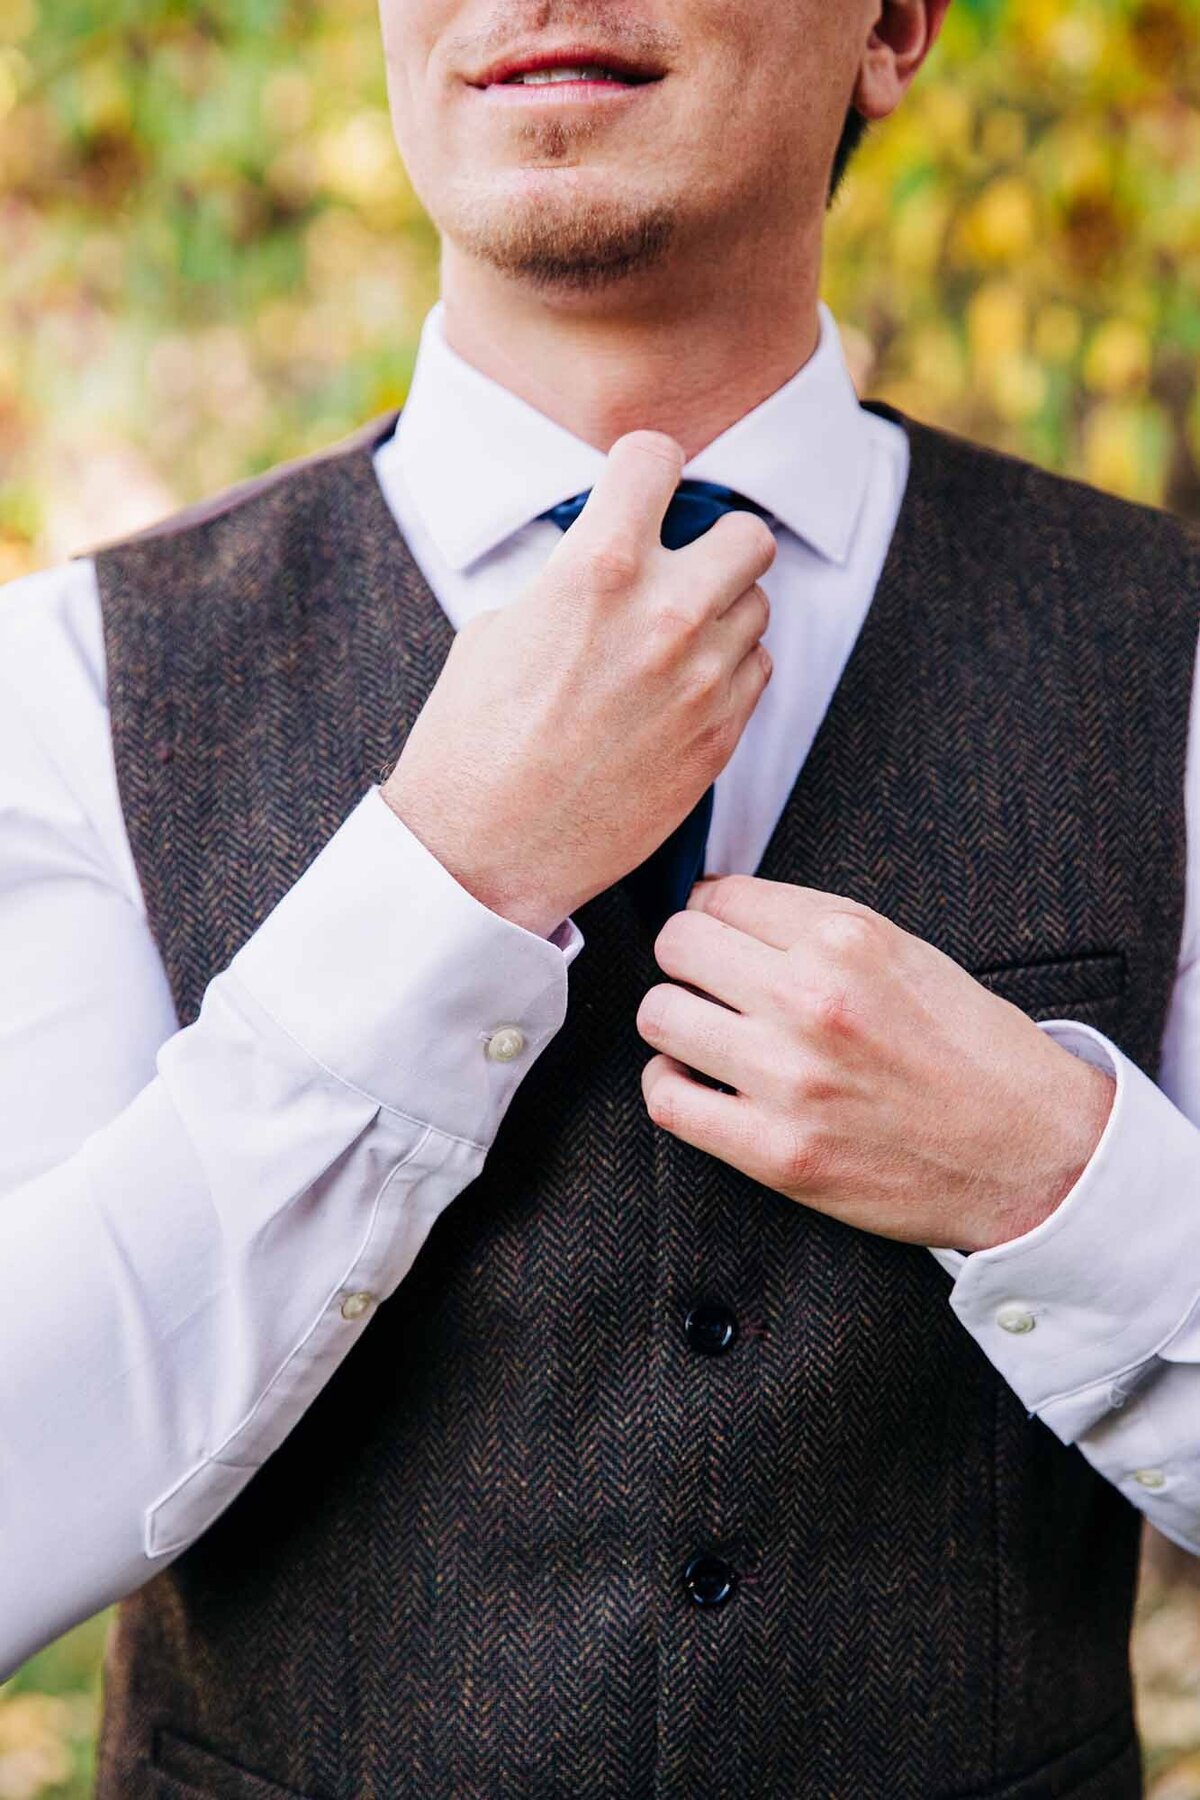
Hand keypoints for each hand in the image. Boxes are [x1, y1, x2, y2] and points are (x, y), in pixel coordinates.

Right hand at [381, 431, 775, 937]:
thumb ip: (569, 580)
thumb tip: (608, 560)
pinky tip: (679, 691)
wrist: (484, 853)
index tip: (637, 491)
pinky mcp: (720, 738)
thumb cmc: (472, 743)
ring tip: (671, 641)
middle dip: (713, 543)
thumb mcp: (499, 629)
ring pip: (758, 606)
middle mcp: (665, 615)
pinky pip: (757, 671)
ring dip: (722, 612)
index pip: (658, 457)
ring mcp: (702, 680)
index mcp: (597, 569)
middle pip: (746, 534)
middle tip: (679, 567)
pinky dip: (728, 670)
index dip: (644, 470)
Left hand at [635, 875, 1116, 1252]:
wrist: (1034, 1153)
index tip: (726, 939)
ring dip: (676, 1022)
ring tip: (706, 1035)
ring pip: (659, 1015)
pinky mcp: (777, 1150)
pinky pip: (667, 1099)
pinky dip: (673, 1087)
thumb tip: (724, 911)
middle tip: (712, 985)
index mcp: (847, 937)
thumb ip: (816, 930)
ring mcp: (790, 1077)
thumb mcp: (907, 953)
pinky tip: (702, 1085)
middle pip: (677, 944)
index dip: (715, 917)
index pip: (717, 895)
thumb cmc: (974, 1053)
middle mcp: (812, 998)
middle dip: (689, 961)